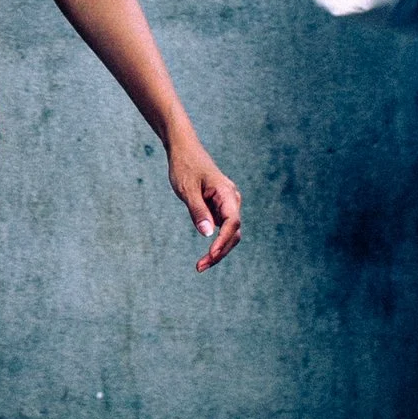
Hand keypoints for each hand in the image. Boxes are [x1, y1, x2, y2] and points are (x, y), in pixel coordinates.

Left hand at [169, 138, 242, 266]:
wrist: (184, 150)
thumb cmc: (185, 166)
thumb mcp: (187, 189)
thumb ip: (197, 211)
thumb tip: (207, 234)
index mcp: (227, 193)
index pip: (232, 222)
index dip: (223, 240)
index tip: (210, 253)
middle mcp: (232, 200)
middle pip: (233, 232)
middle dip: (219, 252)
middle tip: (200, 267)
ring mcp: (227, 205)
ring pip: (229, 233)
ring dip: (218, 251)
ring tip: (200, 266)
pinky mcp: (220, 208)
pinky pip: (222, 229)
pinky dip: (215, 242)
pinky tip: (206, 256)